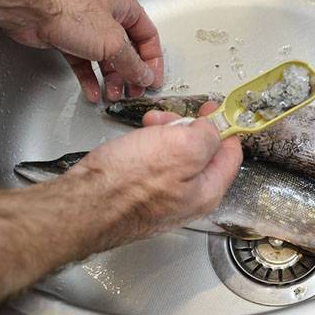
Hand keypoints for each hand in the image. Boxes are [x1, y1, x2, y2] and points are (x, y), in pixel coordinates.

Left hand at [7, 0, 163, 101]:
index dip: (153, 61)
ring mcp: (86, 29)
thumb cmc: (69, 9)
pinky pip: (84, 64)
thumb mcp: (113, 42)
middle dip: (131, 74)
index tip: (152, 80)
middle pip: (127, 51)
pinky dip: (89, 79)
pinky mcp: (67, 40)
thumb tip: (145, 76)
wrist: (30, 8)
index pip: (148, 37)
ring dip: (110, 80)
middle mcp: (107, 17)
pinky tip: (92, 92)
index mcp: (125, 8)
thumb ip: (132, 63)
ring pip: (105, 59)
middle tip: (133, 91)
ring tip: (112, 95)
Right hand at [67, 101, 241, 246]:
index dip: (224, 126)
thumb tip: (214, 129)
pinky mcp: (142, 198)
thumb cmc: (128, 181)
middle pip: (202, 153)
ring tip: (147, 126)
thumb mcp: (182, 148)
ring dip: (165, 134)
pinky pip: (155, 166)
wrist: (83, 205)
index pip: (231, 154)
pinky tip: (136, 142)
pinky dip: (149, 147)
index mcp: (208, 191)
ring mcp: (165, 201)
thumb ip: (208, 137)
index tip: (212, 109)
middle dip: (188, 128)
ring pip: (176, 157)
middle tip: (169, 116)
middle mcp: (190, 200)